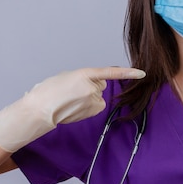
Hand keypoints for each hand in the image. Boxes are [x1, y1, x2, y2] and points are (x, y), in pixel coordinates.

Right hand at [0, 67, 145, 151]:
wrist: (40, 108)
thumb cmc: (49, 91)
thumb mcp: (66, 76)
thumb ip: (82, 77)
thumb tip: (91, 85)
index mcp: (84, 74)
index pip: (111, 72)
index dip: (128, 73)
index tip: (142, 73)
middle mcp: (92, 87)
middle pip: (100, 85)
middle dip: (92, 86)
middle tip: (74, 91)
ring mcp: (93, 100)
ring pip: (97, 96)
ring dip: (88, 97)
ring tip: (71, 100)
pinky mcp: (92, 111)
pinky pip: (96, 105)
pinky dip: (89, 106)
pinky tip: (75, 107)